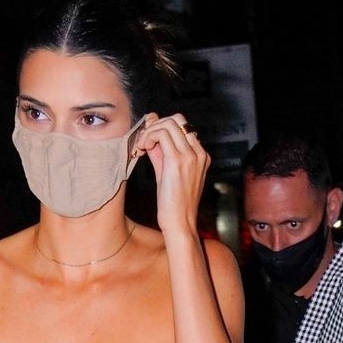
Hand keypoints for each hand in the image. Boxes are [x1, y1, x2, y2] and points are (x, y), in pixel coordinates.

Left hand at [138, 112, 209, 243]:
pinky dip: (148, 136)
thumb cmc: (174, 203)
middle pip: (177, 119)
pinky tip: (142, 149)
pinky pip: (161, 134)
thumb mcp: (168, 173)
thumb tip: (150, 132)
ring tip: (142, 146)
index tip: (148, 140)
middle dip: (157, 125)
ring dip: (150, 131)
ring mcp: (190, 155)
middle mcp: (199, 153)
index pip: (182, 126)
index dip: (162, 127)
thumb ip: (161, 152)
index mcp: (200, 155)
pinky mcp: (178, 160)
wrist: (180, 223)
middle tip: (144, 141)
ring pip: (168, 123)